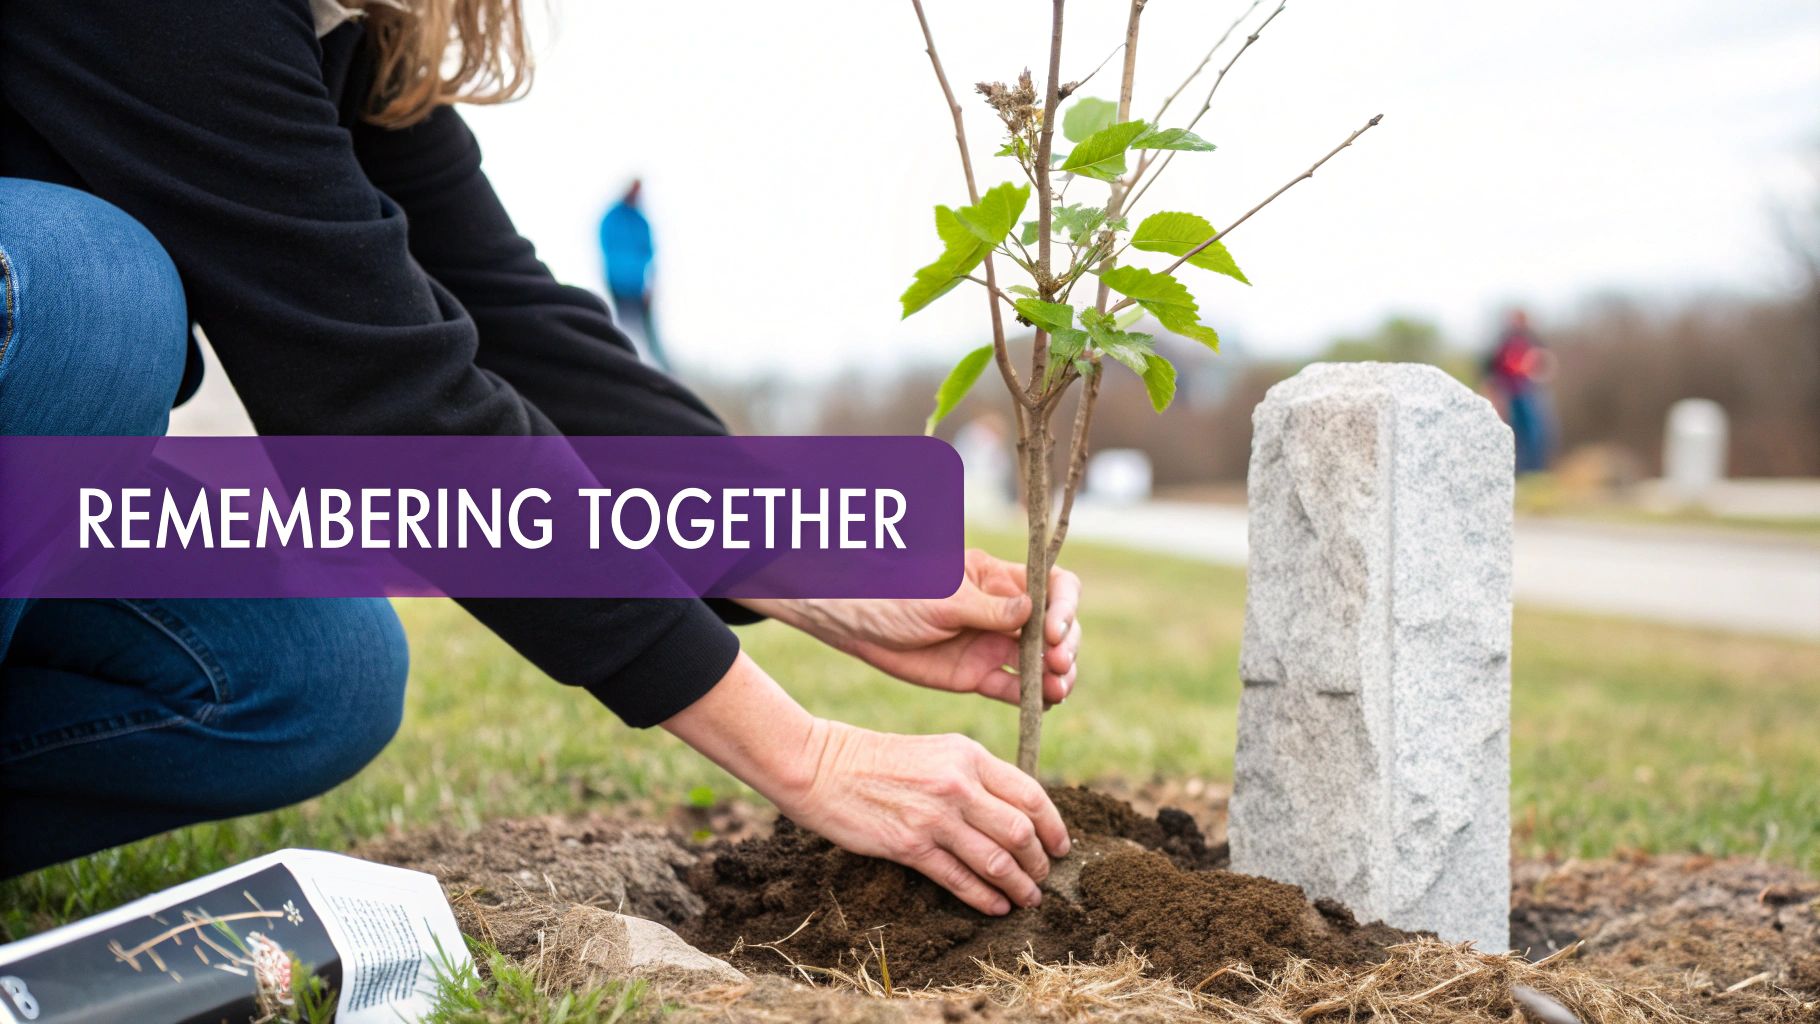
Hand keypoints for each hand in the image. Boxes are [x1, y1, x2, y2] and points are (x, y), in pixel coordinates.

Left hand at [743, 549, 1081, 704]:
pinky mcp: (974, 675)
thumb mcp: (942, 598)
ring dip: (1055, 675)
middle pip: (1054, 628)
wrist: (851, 620)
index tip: (1053, 630)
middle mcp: (1002, 611)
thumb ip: (987, 609)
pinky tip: (1043, 703)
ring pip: (1038, 662)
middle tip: (1056, 664)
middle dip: (1064, 646)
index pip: (1053, 586)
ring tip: (1057, 689)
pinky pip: (1012, 688)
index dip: (1064, 607)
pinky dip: (1031, 696)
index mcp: (998, 578)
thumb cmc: (893, 592)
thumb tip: (1034, 612)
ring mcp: (990, 644)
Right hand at [783, 722, 1069, 913]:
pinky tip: (996, 906)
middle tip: (1042, 877)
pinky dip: (984, 898)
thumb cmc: (879, 760)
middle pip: (1021, 831)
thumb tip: (1015, 814)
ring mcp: (935, 816)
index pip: (1031, 794)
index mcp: (969, 755)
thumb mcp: (937, 752)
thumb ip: (976, 777)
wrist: (822, 766)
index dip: (1054, 826)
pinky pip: (959, 879)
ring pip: (996, 860)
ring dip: (1019, 885)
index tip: (1061, 846)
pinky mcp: (910, 845)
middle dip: (1039, 862)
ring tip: (1027, 898)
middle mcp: (958, 784)